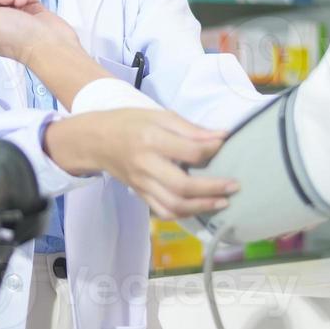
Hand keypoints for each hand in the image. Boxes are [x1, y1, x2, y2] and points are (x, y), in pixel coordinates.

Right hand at [44, 109, 237, 219]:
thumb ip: (190, 128)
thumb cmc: (130, 123)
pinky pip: (163, 211)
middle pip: (182, 186)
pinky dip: (184, 213)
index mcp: (152, 140)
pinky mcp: (140, 194)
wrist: (95, 140)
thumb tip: (222, 137)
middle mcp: (146, 166)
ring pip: (173, 205)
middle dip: (212, 188)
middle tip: (234, 185)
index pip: (189, 151)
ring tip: (223, 202)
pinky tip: (200, 208)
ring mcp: (142, 184)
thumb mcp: (159, 115)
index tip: (225, 144)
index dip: (212, 150)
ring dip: (201, 207)